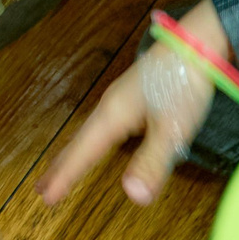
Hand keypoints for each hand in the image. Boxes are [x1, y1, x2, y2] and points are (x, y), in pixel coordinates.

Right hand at [39, 0, 229, 206]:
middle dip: (59, 167)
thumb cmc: (183, 83)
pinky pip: (101, 127)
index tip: (46, 197)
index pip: (83, 153)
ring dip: (71, 154)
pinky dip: (89, 143)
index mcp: (113, 116)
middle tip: (41, 189)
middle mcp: (109, 108)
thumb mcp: (172, 129)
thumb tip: (132, 197)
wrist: (197, 42)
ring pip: (87, 133)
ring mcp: (119, 100)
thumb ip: (152, 162)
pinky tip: (95, 144)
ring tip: (59, 171)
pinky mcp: (131, 97)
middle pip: (78, 142)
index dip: (65, 176)